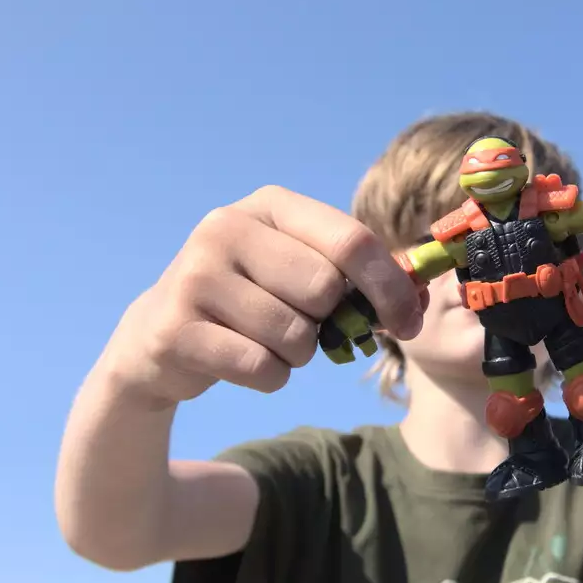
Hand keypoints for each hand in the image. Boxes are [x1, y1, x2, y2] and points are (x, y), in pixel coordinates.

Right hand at [98, 186, 425, 403]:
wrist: (161, 337)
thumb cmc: (254, 301)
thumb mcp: (304, 274)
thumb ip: (364, 280)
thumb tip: (421, 298)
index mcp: (269, 205)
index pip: (351, 241)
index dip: (389, 288)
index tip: (408, 322)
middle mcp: (226, 227)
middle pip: (324, 289)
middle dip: (327, 322)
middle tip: (304, 326)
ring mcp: (195, 276)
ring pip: (294, 334)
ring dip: (296, 354)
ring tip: (265, 340)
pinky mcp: (176, 329)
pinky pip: (261, 368)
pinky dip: (269, 377)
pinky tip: (242, 361)